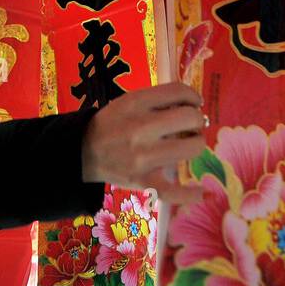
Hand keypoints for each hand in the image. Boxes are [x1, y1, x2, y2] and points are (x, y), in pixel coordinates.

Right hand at [80, 82, 206, 205]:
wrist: (83, 153)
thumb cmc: (111, 124)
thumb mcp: (128, 101)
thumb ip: (158, 100)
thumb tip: (194, 107)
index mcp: (136, 103)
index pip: (179, 91)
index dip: (193, 97)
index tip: (194, 104)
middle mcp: (141, 128)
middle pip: (190, 118)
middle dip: (196, 121)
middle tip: (190, 127)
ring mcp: (143, 157)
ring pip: (192, 148)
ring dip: (195, 145)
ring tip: (186, 145)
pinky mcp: (143, 182)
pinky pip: (174, 191)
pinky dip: (190, 194)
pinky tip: (202, 192)